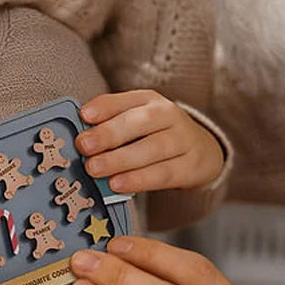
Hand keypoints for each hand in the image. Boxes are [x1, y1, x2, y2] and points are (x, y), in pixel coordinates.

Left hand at [77, 91, 223, 193]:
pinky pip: (163, 174)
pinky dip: (139, 180)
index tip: (84, 116)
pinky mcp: (191, 166)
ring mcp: (183, 140)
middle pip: (140, 122)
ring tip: (95, 168)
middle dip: (109, 134)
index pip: (126, 100)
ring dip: (120, 160)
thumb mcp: (136, 121)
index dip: (105, 107)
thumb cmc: (156, 135)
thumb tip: (80, 134)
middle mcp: (169, 115)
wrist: (203, 151)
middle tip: (84, 146)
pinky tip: (118, 184)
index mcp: (149, 100)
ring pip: (152, 149)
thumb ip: (111, 124)